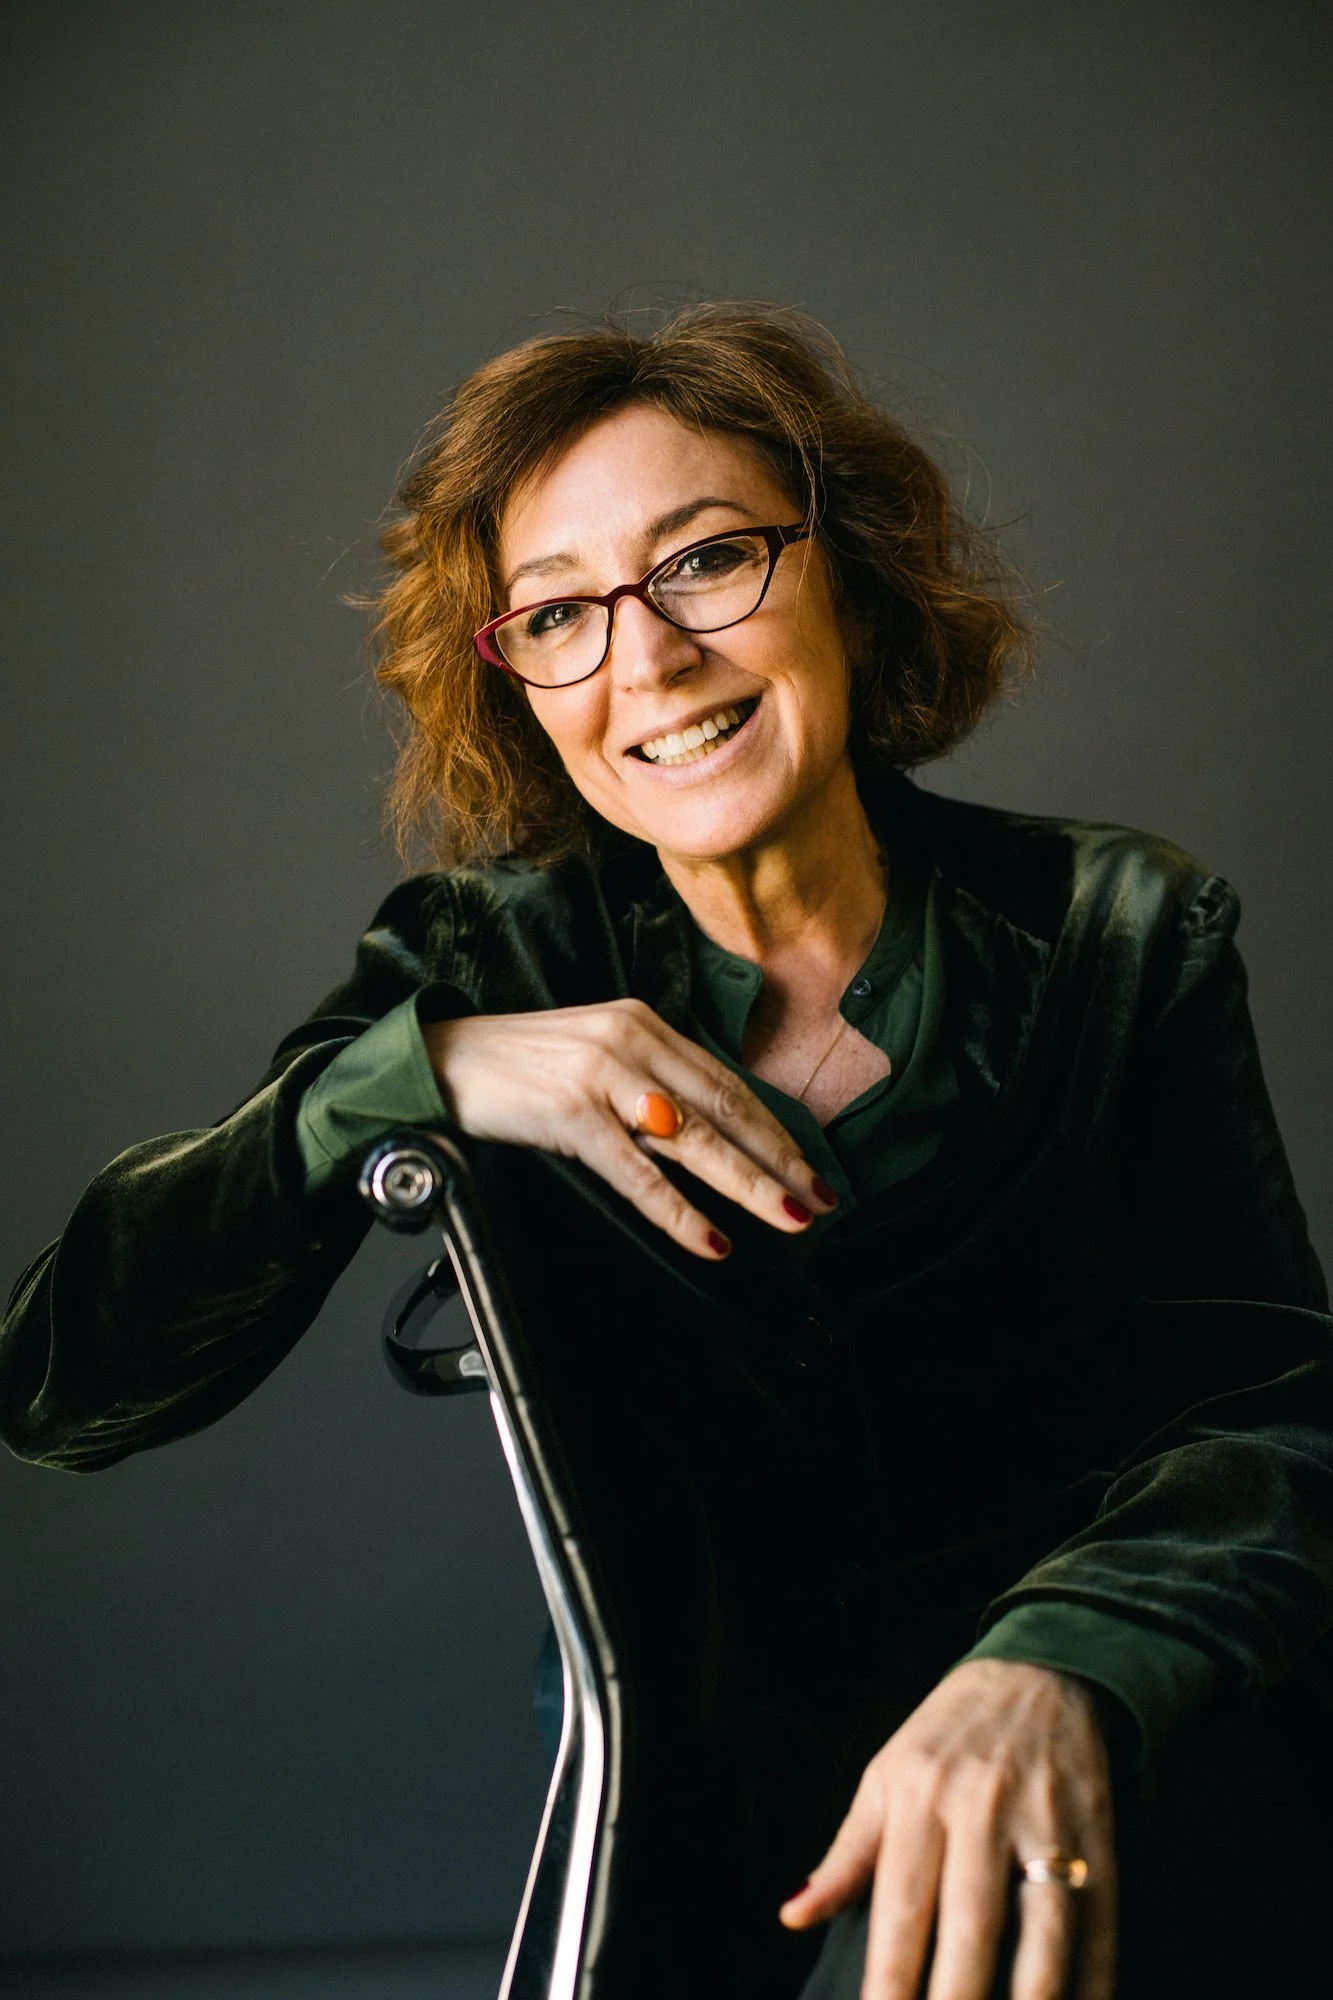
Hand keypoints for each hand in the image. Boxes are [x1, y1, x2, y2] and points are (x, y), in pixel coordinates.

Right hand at [421, 1000, 835, 1257]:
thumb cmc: (515, 1067)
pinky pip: (638, 1173)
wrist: (439, 1060)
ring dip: (748, 1183)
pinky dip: (680, 1211)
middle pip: (723, 1108)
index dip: (773, 1127)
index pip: (724, 1082)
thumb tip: (700, 1133)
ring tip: (787, 1216)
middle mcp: (631, 1040)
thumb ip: (645, 1084)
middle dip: (779, 1158)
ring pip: (694, 1139)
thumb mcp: (592, 1056)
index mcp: (642, 1023)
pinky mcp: (570, 1112)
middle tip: (820, 1197)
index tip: (809, 1164)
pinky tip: (711, 1238)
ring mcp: (602, 1074)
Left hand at [780, 1660, 1115, 1999]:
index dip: (890, 1978)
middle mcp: (983, 1808)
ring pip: (1045, 1928)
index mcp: (921, 1796)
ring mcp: (1046, 1821)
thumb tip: (795, 1913)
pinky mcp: (1099, 1834)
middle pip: (972, 1923)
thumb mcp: (884, 1776)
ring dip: (1033, 1996)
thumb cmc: (946, 1736)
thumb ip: (846, 1854)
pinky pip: (1099, 1920)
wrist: (1038, 1671)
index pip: (901, 1904)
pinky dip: (1093, 1976)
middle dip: (957, 1997)